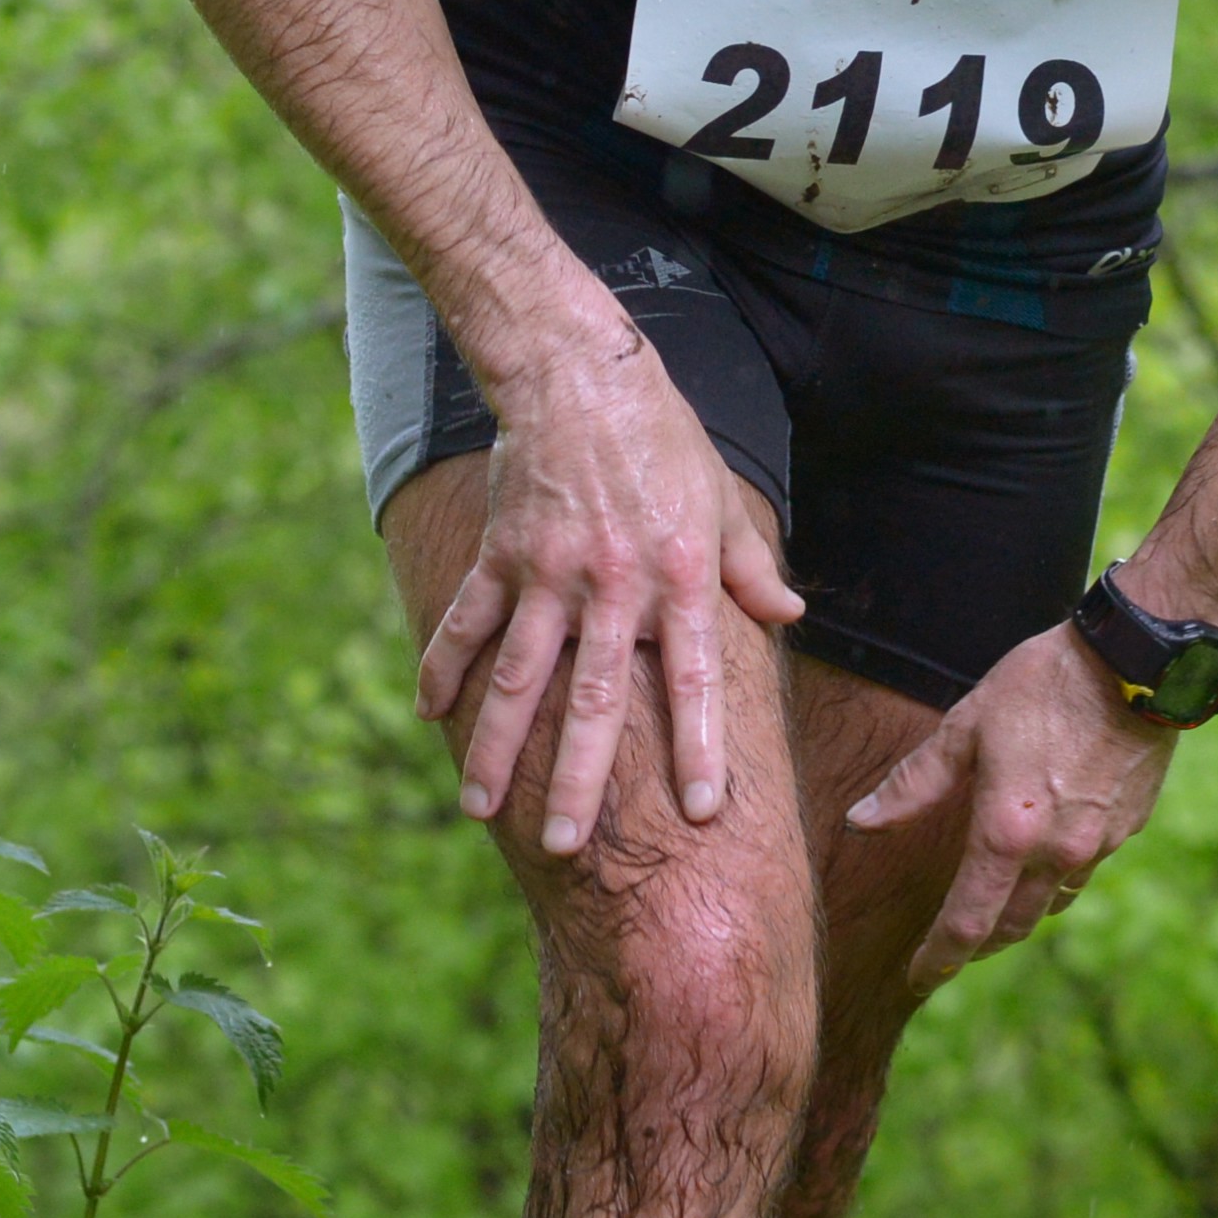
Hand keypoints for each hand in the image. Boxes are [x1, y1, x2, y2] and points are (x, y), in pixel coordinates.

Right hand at [417, 331, 803, 854]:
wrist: (581, 371)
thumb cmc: (661, 437)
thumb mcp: (720, 499)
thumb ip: (750, 567)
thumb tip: (789, 614)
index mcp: (678, 578)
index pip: (694, 681)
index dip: (700, 747)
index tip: (702, 811)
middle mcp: (614, 586)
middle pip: (594, 701)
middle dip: (579, 780)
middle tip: (566, 846)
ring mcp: (549, 574)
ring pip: (518, 677)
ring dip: (496, 748)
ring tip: (479, 810)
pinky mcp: (500, 554)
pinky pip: (466, 622)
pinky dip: (442, 668)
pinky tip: (427, 715)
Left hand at [843, 621, 1177, 984]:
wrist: (1136, 663)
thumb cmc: (1041, 685)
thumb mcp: (965, 726)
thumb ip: (913, 784)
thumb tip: (859, 822)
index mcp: (1006, 832)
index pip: (966, 922)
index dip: (939, 958)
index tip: (919, 978)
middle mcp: (1054, 853)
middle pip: (1010, 927)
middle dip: (977, 945)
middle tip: (951, 948)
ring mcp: (1097, 845)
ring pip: (1050, 904)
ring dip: (1018, 914)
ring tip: (994, 905)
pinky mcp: (1127, 828)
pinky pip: (1084, 870)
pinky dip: (1056, 876)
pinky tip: (1046, 853)